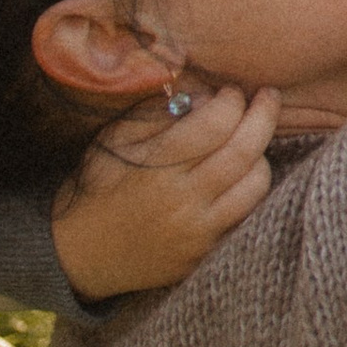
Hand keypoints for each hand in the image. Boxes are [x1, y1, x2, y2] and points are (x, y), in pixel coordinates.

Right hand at [51, 80, 281, 298]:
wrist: (78, 255)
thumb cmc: (95, 189)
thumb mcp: (115, 140)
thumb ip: (158, 114)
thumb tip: (207, 96)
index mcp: (157, 169)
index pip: (215, 125)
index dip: (231, 100)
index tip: (232, 91)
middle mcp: (183, 202)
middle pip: (244, 152)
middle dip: (264, 116)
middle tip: (268, 97)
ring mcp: (198, 234)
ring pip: (256, 187)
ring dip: (261, 156)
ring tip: (252, 140)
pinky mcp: (204, 255)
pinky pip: (246, 218)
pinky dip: (250, 193)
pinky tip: (242, 176)